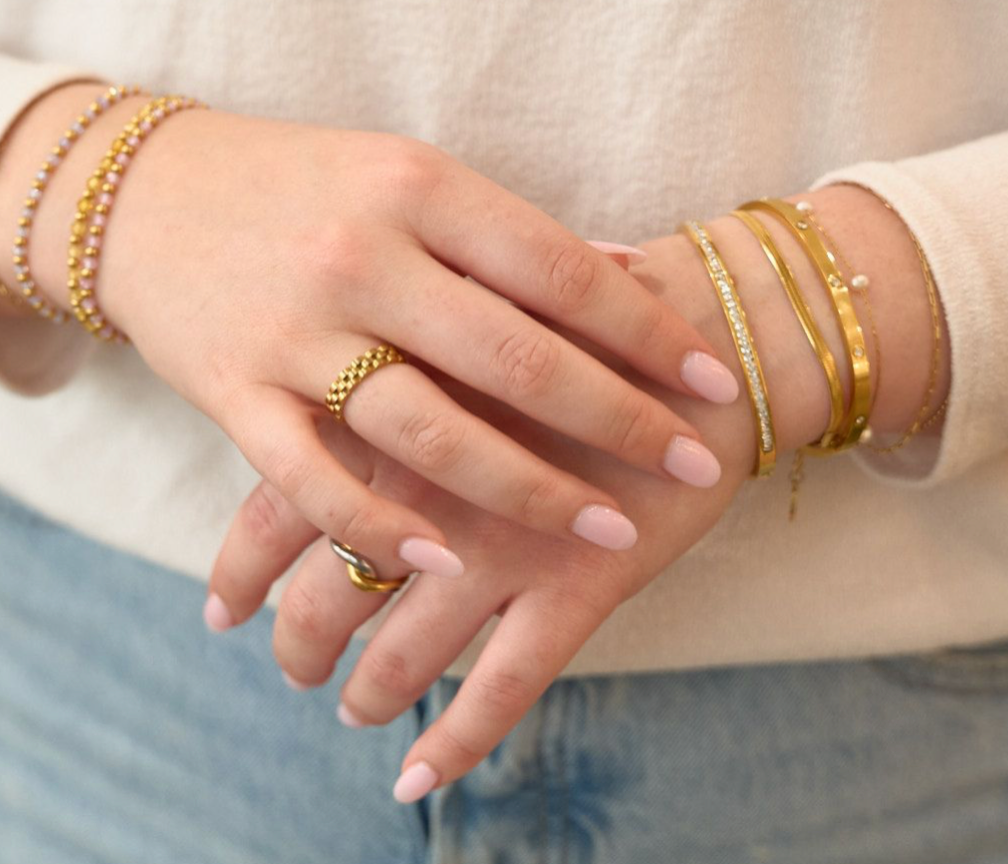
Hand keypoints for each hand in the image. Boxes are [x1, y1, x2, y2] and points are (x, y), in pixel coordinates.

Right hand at [0, 82, 738, 577]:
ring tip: (608, 530)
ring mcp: (293, 329)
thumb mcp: (408, 175)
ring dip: (528, 490)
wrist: (149, 193)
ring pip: (428, 430)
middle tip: (691, 463)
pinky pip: (314, 477)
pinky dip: (379, 526)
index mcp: (417, 188)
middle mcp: (361, 256)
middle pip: (513, 356)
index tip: (713, 380)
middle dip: (616, 420)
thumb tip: (625, 271)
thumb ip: (507, 235)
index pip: (558, 271)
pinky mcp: (232, 391)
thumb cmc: (306, 184)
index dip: (647, 330)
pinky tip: (447, 562)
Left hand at [204, 223, 791, 798]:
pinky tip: (416, 777)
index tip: (222, 608)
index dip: (240, 568)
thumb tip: (330, 387)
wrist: (705, 327)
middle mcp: (432, 485)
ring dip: (367, 695)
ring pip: (403, 655)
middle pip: (327, 597)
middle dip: (299, 645)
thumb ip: (402, 354)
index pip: (280, 507)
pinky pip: (503, 687)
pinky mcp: (580, 581)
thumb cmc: (582, 309)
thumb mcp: (473, 311)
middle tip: (294, 665)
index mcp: (394, 409)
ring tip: (354, 707)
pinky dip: (455, 742)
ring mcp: (507, 541)